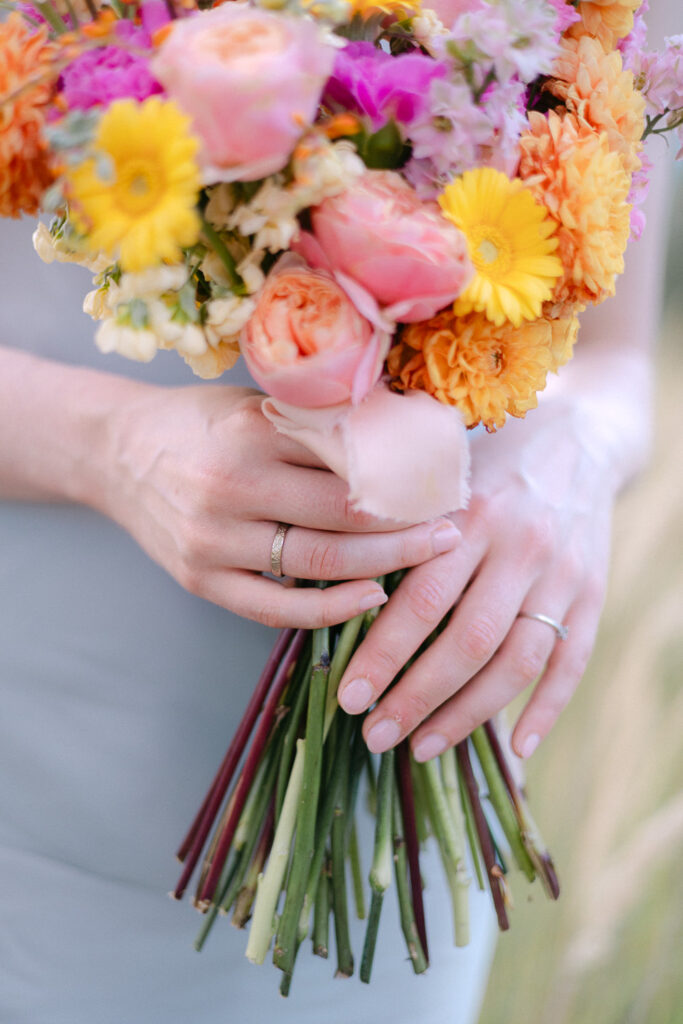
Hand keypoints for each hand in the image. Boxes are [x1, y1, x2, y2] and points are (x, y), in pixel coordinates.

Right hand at [101, 383, 460, 627]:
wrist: (117, 452)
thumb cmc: (200, 421)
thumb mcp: (254, 403)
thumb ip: (317, 423)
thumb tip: (408, 435)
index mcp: (250, 431)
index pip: (348, 459)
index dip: (405, 474)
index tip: (447, 480)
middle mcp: (229, 487)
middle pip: (343, 515)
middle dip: (408, 524)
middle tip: (453, 526)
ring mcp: (212, 540)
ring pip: (319, 564)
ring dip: (384, 565)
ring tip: (429, 558)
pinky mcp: (201, 580)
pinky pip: (277, 608)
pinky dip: (330, 609)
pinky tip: (371, 597)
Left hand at [337, 400, 614, 758]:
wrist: (581, 434)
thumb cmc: (488, 460)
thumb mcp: (441, 475)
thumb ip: (400, 526)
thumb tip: (334, 590)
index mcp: (470, 514)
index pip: (421, 599)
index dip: (383, 654)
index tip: (348, 697)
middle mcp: (519, 545)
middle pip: (467, 641)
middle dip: (416, 698)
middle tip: (375, 736)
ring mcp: (562, 573)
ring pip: (516, 661)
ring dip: (468, 714)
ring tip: (422, 747)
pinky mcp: (594, 592)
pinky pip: (573, 661)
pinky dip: (547, 708)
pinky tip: (518, 746)